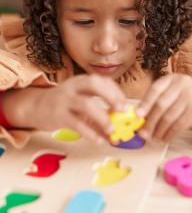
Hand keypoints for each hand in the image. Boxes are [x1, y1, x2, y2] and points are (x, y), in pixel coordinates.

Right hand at [3, 74, 126, 144]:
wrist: (35, 106)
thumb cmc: (65, 104)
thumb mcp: (81, 101)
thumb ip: (98, 112)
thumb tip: (119, 129)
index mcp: (82, 81)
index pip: (102, 81)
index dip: (116, 91)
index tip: (125, 104)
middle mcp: (73, 87)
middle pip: (94, 84)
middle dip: (111, 96)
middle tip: (122, 110)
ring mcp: (64, 100)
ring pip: (86, 105)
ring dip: (102, 117)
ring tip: (112, 130)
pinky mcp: (58, 115)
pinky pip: (76, 124)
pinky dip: (89, 133)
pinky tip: (98, 141)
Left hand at [136, 74, 191, 142]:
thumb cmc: (184, 103)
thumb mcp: (170, 97)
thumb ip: (155, 103)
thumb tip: (137, 117)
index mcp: (172, 78)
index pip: (155, 89)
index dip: (145, 103)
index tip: (137, 115)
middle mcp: (183, 84)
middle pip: (161, 104)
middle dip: (150, 121)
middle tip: (143, 133)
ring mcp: (191, 96)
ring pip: (169, 117)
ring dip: (158, 130)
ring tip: (153, 138)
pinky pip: (178, 125)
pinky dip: (169, 134)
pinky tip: (164, 139)